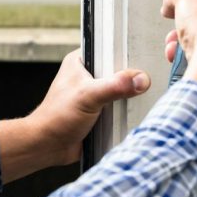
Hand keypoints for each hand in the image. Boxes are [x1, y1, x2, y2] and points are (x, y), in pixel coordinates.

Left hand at [0, 50, 149, 181]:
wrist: (48, 146)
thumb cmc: (57, 116)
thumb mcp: (88, 96)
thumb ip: (115, 86)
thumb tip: (140, 79)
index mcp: (80, 61)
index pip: (108, 50)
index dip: (125, 53)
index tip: (145, 58)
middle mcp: (87, 75)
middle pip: (117, 71)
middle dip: (130, 78)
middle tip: (147, 81)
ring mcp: (94, 94)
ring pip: (120, 90)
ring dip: (129, 97)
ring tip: (146, 97)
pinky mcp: (99, 111)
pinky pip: (118, 107)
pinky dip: (126, 112)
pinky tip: (136, 114)